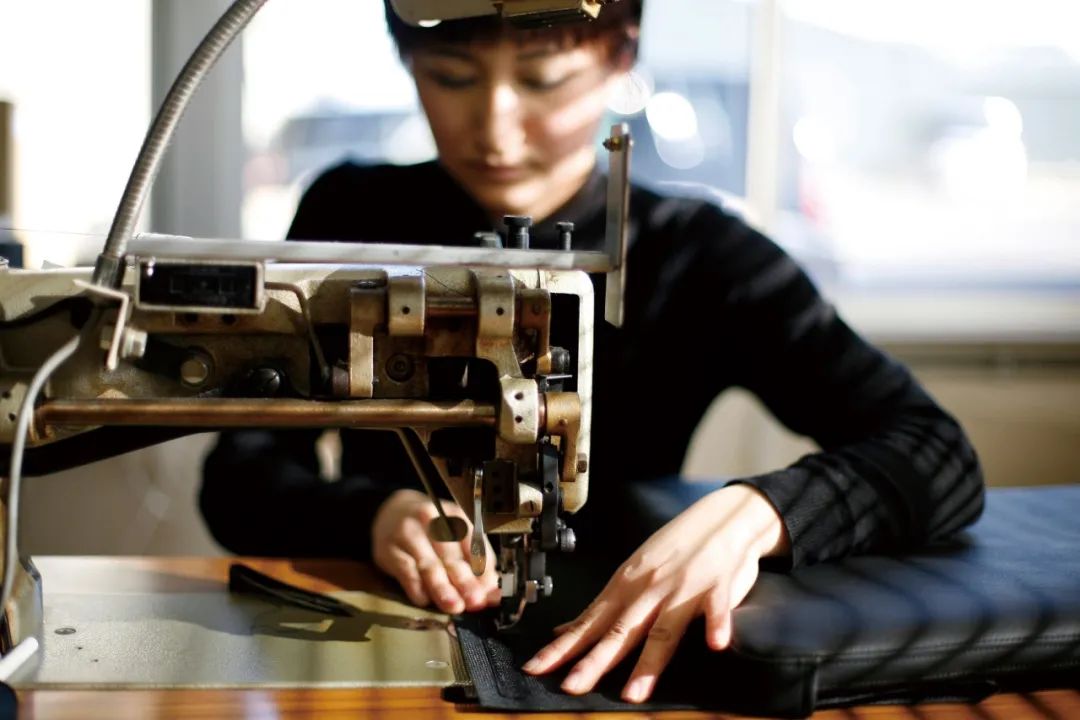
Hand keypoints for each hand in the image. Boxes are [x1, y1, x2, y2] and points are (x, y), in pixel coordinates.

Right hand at [372, 488, 500, 614]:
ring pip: (430, 565)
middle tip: (475, 602)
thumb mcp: (453, 535)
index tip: (491, 594)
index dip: (484, 572)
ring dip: (443, 588)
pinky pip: (406, 571)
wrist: (390, 512)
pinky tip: (425, 600)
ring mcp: (409, 534)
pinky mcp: (390, 549)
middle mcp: (433, 520)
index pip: (474, 545)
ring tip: (454, 605)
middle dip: (466, 582)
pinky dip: (417, 588)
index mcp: (455, 516)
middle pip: (452, 556)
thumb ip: (472, 561)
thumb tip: (490, 591)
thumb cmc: (429, 528)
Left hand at [522, 484, 788, 702]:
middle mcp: (650, 589)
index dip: (562, 647)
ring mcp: (683, 588)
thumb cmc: (678, 547)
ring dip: (648, 663)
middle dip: (595, 660)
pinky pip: (717, 608)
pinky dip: (717, 625)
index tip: (536, 667)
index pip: (589, 623)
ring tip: (634, 693)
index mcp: (626, 587)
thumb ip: (603, 607)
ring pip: (663, 630)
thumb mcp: (633, 572)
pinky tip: (715, 644)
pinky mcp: (718, 587)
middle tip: (573, 686)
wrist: (723, 517)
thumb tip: (565, 630)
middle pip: (620, 631)